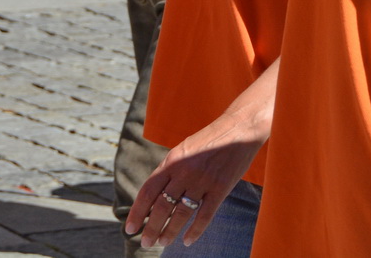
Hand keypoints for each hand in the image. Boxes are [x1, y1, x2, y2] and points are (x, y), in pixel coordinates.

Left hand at [125, 111, 266, 248]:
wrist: (240, 127)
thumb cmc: (210, 140)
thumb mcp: (184, 150)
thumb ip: (170, 170)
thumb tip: (153, 197)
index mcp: (172, 160)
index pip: (148, 191)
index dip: (137, 212)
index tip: (130, 229)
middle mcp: (185, 171)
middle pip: (162, 206)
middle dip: (152, 228)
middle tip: (146, 243)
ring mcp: (203, 180)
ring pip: (182, 213)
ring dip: (170, 231)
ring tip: (163, 242)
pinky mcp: (221, 187)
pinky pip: (205, 215)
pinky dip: (195, 231)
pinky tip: (187, 241)